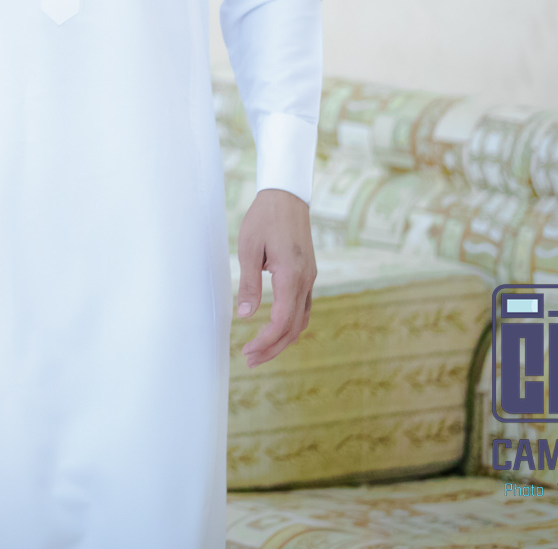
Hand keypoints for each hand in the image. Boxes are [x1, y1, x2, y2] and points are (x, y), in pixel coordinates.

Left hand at [234, 187, 315, 366]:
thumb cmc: (264, 218)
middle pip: (294, 327)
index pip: (283, 320)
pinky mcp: (308, 274)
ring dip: (283, 339)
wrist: (287, 196)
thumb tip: (246, 315)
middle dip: (273, 347)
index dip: (266, 341)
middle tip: (251, 361)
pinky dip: (292, 325)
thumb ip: (249, 283)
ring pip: (302, 320)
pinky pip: (304, 308)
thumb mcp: (249, 248)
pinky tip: (278, 331)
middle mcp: (306, 280)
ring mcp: (310, 278)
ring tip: (261, 351)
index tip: (248, 350)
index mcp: (292, 275)